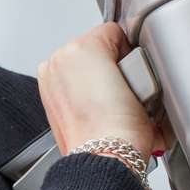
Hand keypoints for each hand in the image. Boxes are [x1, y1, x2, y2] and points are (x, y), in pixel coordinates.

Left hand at [37, 22, 168, 159]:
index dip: (130, 52)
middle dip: (113, 66)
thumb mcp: (140, 73)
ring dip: (100, 79)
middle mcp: (58, 60)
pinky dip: (87, 92)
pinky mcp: (49, 99)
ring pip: (86, 67)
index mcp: (79, 48)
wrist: (105, 156)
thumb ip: (131, 52)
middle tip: (126, 89)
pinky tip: (101, 108)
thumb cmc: (121, 126)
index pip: (114, 33)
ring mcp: (50, 80)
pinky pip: (75, 84)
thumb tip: (129, 56)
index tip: (135, 73)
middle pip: (97, 50)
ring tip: (114, 101)